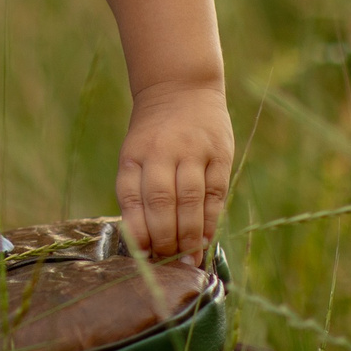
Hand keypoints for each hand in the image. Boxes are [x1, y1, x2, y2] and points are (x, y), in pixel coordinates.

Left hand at [115, 82, 232, 265]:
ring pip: (189, 200)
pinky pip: (214, 193)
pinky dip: (209, 220)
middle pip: (161, 202)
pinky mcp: (218, 153)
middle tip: (168, 263)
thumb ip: (139, 191)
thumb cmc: (154, 133)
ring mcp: (191, 151)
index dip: (139, 232)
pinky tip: (204, 240)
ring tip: (188, 259)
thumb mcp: (135, 153)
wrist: (180, 87)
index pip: (132, 199)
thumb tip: (145, 243)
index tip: (143, 258)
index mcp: (134, 155)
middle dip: (165, 239)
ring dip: (188, 235)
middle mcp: (161, 152)